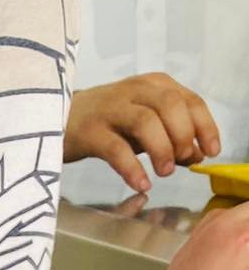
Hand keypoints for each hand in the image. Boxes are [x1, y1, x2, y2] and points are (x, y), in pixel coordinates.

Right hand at [65, 75, 221, 196]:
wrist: (56, 120)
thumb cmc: (105, 123)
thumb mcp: (142, 125)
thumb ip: (170, 136)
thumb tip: (197, 154)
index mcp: (153, 85)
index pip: (189, 100)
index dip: (205, 126)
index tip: (212, 150)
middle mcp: (134, 91)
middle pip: (171, 106)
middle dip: (183, 136)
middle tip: (182, 161)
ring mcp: (110, 109)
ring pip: (146, 122)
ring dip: (162, 149)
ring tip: (164, 172)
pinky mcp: (89, 131)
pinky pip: (116, 150)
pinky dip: (133, 169)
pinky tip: (141, 183)